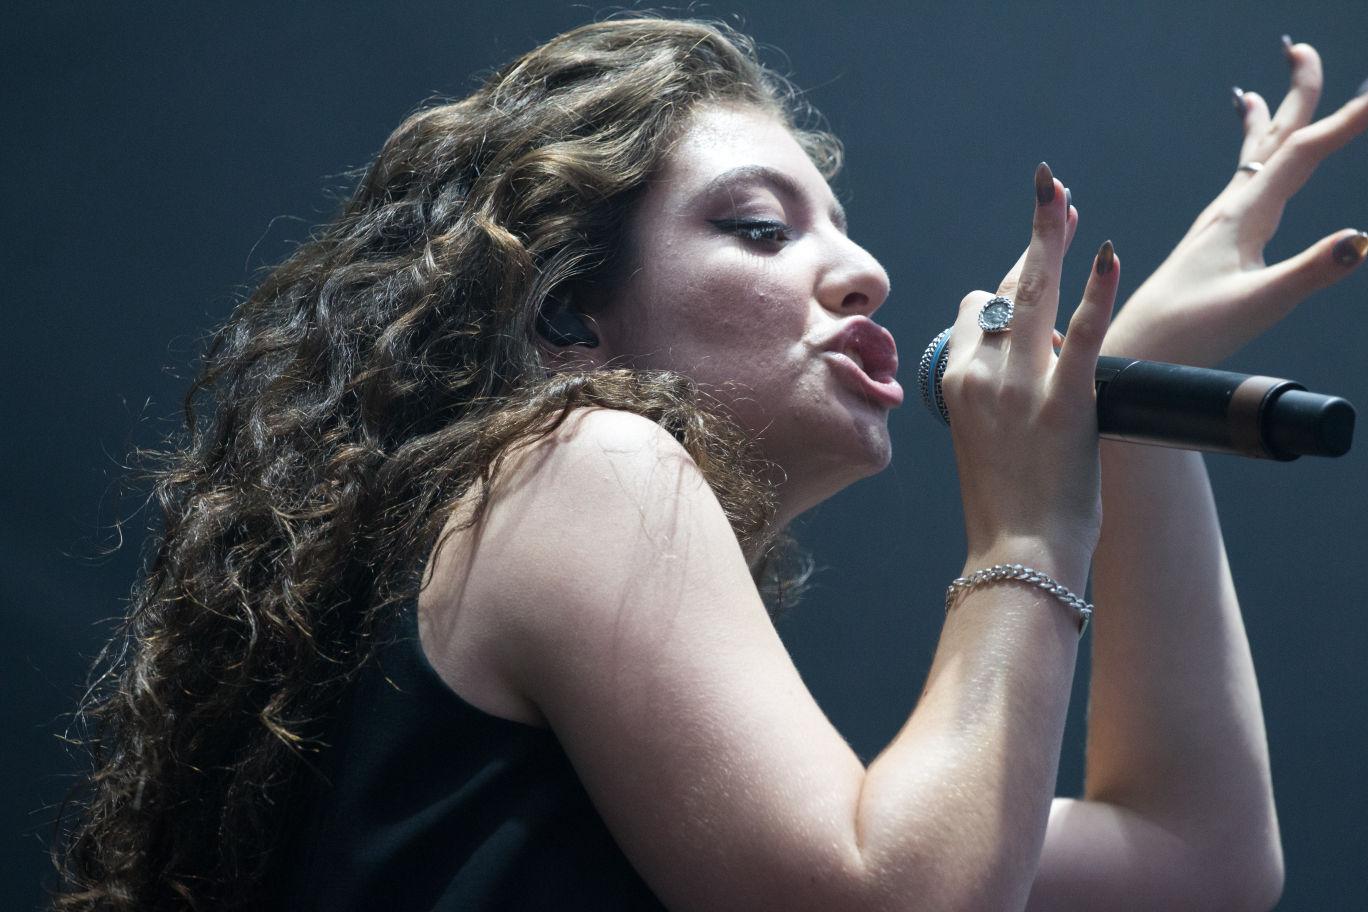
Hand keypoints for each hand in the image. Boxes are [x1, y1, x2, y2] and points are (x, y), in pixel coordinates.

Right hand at [942, 163, 1118, 564]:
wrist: (1017, 555)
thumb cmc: (1006, 511)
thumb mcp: (983, 446)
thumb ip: (996, 404)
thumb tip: (1027, 378)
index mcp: (954, 384)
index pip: (974, 312)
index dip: (1003, 287)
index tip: (1030, 265)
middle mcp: (980, 375)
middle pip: (1003, 288)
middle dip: (1032, 237)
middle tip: (1053, 193)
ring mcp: (1019, 386)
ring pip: (1033, 294)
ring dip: (1051, 239)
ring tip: (1068, 199)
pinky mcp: (1063, 401)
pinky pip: (1081, 333)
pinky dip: (1097, 290)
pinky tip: (1107, 254)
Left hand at [1103, 40, 1367, 366]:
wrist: (1131, 353)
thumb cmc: (1187, 333)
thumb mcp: (1258, 305)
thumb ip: (1310, 271)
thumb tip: (1363, 241)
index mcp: (1242, 218)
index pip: (1301, 153)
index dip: (1345, 120)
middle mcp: (1226, 211)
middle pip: (1270, 140)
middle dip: (1294, 94)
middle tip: (1301, 49)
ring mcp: (1215, 227)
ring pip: (1250, 160)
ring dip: (1265, 122)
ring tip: (1258, 91)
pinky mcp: (1207, 246)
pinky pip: (1236, 186)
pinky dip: (1247, 161)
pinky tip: (1247, 174)